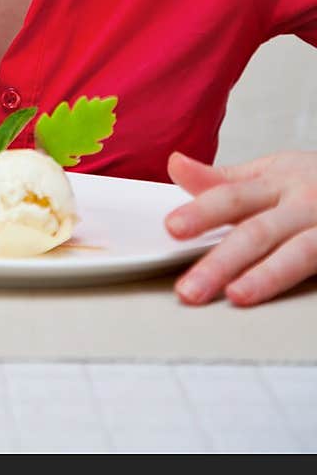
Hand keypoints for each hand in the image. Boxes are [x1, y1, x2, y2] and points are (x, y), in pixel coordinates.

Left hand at [165, 150, 316, 306]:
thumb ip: (223, 180)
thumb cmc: (316, 183)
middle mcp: (305, 204)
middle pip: (258, 232)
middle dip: (221, 262)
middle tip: (189, 290)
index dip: (202, 212)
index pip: (233, 197)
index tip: (172, 228)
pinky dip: (309, 290)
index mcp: (280, 182)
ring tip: (236, 296)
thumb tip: (174, 165)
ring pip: (298, 255)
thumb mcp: (272, 172)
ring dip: (266, 277)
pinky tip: (289, 308)